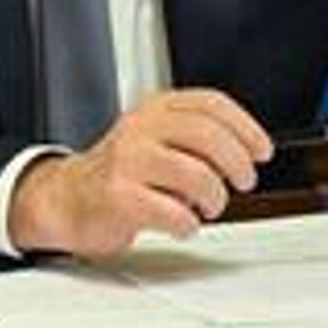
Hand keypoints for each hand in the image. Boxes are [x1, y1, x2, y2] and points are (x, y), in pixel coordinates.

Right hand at [8, 88, 271, 257]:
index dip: (245, 126)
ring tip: (208, 206)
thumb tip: (247, 150)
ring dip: (214, 197)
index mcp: (155, 108)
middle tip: (244, 181)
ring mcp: (128, 160)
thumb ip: (194, 136)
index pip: (210, 103)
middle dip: (237, 162)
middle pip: (208, 134)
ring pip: (197, 174)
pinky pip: (173, 212)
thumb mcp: (155, 138)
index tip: (262, 150)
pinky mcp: (119, 196)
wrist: (66, 198)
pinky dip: (187, 223)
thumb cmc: (120, 172)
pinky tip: (180, 223)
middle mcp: (141, 127)